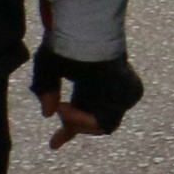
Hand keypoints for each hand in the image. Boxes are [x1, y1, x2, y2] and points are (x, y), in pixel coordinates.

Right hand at [28, 45, 143, 145]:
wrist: (84, 30)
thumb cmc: (65, 44)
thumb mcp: (47, 68)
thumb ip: (45, 90)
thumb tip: (48, 113)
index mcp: (94, 84)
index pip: (86, 113)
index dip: (70, 130)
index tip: (54, 144)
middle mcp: (110, 90)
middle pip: (96, 122)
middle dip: (75, 125)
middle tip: (59, 110)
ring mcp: (121, 93)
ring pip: (104, 125)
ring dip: (78, 123)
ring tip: (62, 108)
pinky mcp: (128, 93)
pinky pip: (108, 122)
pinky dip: (86, 121)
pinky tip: (67, 108)